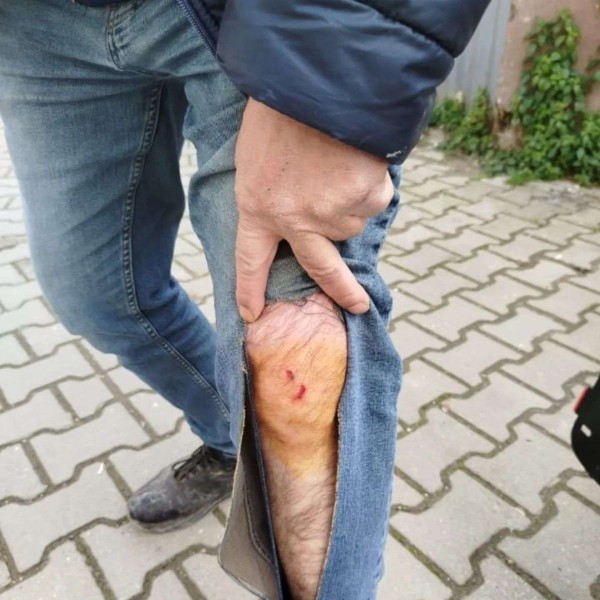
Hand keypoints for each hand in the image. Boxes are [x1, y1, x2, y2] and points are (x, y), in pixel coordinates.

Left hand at [234, 98, 392, 322]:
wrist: (317, 77)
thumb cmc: (279, 108)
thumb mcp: (256, 155)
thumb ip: (273, 193)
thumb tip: (299, 213)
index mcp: (258, 207)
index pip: (250, 260)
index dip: (250, 289)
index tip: (251, 315)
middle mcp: (297, 221)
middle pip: (322, 268)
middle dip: (342, 290)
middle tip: (358, 306)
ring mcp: (334, 214)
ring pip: (353, 222)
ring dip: (352, 201)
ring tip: (340, 164)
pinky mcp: (365, 198)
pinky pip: (376, 199)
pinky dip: (372, 184)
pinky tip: (359, 160)